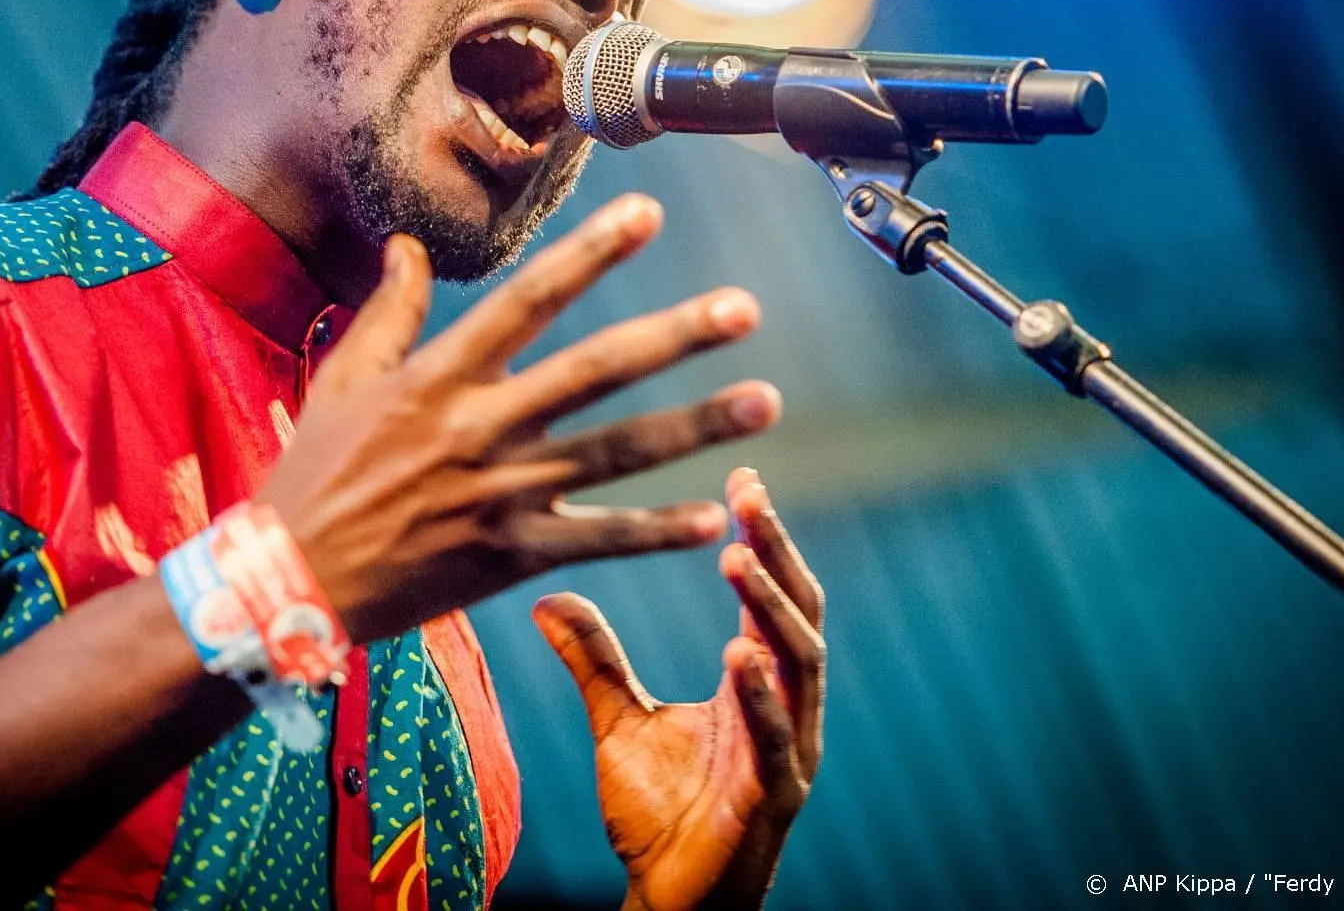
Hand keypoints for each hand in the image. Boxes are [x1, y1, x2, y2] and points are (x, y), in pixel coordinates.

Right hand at [257, 193, 782, 642]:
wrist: (291, 583)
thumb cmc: (314, 475)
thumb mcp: (342, 379)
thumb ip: (389, 310)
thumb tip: (410, 244)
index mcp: (440, 376)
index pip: (529, 300)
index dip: (591, 254)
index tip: (650, 214)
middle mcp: (480, 428)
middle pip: (594, 372)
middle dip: (674, 337)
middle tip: (745, 308)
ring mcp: (501, 495)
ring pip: (615, 453)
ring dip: (694, 427)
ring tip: (763, 401)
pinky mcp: (511, 556)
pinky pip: (598, 541)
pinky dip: (655, 532)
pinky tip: (714, 519)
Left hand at [535, 468, 824, 910]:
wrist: (668, 899)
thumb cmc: (659, 811)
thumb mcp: (618, 720)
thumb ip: (594, 660)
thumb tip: (545, 597)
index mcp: (755, 682)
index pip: (770, 594)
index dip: (764, 536)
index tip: (744, 475)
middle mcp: (784, 707)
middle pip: (798, 612)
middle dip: (778, 551)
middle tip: (751, 493)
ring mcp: (787, 751)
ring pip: (798, 666)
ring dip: (770, 609)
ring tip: (739, 556)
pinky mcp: (771, 798)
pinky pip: (776, 740)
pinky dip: (761, 697)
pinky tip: (742, 654)